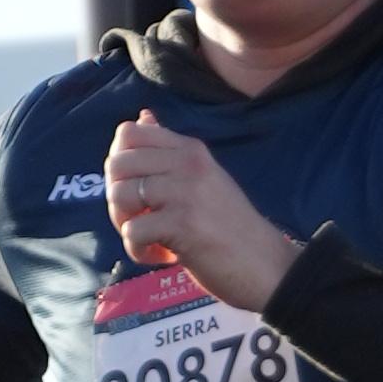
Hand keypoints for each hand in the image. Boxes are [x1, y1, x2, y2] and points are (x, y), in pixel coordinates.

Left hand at [103, 115, 299, 310]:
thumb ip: (170, 151)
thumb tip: (144, 116)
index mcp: (190, 149)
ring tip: (151, 238)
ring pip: (119, 195)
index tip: (136, 187)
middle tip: (140, 219)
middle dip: (117, 197)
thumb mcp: (204, 177)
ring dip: (126, 225)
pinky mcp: (182, 225)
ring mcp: (185, 193)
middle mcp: (187, 164)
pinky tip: (163, 256)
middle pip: (116, 164)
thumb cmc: (231, 226)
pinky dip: (139, 251)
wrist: (265, 265)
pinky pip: (132, 232)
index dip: (118, 162)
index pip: (129, 133)